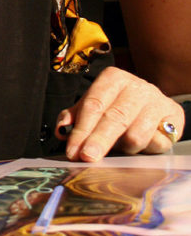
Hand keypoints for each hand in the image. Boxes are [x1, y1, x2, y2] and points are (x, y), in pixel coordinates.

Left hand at [55, 66, 184, 160]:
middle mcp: (136, 86)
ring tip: (121, 146)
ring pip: (136, 133)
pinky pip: (157, 142)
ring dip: (125, 147)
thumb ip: (75, 116)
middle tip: (87, 157)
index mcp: (113, 78)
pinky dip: (146, 149)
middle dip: (98, 140)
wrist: (154, 107)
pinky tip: (142, 144)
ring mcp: (156, 100)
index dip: (82, 129)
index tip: (73, 150)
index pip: (94, 104)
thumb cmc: (117, 107)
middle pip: (114, 117)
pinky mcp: (174, 116)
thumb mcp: (94, 107)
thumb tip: (61, 130)